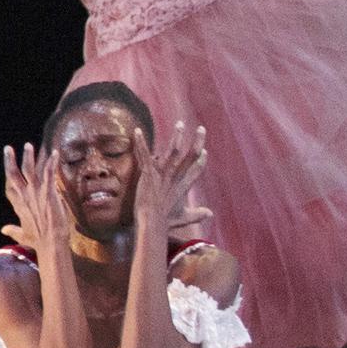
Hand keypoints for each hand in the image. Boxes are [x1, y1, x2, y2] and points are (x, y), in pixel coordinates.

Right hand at [0, 142, 75, 257]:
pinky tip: (55, 153)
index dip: (8, 176)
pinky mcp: (48, 192)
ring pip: (29, 170)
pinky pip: (49, 173)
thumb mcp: (23, 235)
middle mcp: (25, 196)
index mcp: (19, 205)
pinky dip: (51, 163)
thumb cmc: (39, 241)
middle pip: (13, 175)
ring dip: (28, 157)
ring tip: (28, 145)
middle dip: (10, 160)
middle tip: (8, 148)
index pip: (10, 187)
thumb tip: (3, 229)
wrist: (51, 244)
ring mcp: (35, 193)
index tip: (8, 167)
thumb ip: (12, 230)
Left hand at [132, 121, 208, 235]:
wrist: (152, 223)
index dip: (201, 160)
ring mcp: (163, 174)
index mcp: (183, 186)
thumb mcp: (184, 218)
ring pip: (173, 151)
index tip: (204, 151)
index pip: (196, 170)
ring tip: (180, 124)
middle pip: (190, 156)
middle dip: (197, 141)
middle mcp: (176, 177)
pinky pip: (144, 155)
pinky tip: (136, 131)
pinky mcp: (149, 174)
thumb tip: (210, 214)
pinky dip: (140, 143)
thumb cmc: (165, 222)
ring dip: (177, 136)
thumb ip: (197, 214)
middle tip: (200, 128)